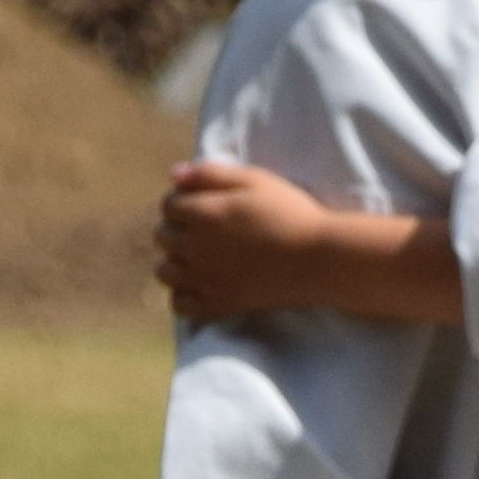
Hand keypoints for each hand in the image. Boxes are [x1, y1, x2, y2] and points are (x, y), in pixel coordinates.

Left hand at [158, 162, 455, 326]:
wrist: (317, 258)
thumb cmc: (289, 212)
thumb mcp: (253, 180)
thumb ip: (210, 174)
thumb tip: (173, 174)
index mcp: (202, 213)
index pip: (168, 205)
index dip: (183, 200)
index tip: (203, 202)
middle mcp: (195, 248)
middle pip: (162, 237)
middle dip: (177, 228)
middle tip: (205, 227)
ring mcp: (204, 280)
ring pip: (164, 271)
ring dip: (174, 260)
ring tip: (198, 255)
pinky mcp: (218, 305)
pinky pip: (180, 305)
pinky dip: (182, 294)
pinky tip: (200, 284)